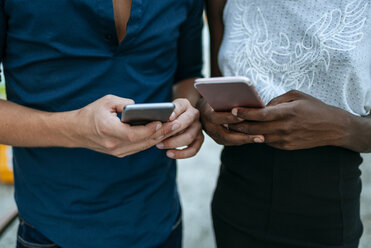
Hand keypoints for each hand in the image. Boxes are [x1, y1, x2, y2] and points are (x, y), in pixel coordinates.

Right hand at [70, 95, 174, 156]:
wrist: (75, 131)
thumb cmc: (91, 113)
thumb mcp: (106, 101)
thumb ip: (125, 103)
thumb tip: (141, 108)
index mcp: (108, 130)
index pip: (133, 134)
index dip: (149, 129)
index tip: (161, 122)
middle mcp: (113, 144)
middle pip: (141, 142)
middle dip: (160, 133)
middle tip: (174, 125)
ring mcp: (116, 151)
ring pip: (142, 146)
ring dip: (157, 138)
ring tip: (171, 129)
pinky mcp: (118, 153)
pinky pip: (138, 148)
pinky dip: (149, 141)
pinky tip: (159, 134)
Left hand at [156, 98, 203, 158]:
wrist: (180, 118)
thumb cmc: (169, 115)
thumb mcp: (166, 110)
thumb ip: (162, 114)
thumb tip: (156, 124)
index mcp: (185, 104)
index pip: (180, 106)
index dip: (175, 112)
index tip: (168, 118)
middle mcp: (194, 115)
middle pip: (185, 122)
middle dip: (170, 131)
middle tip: (157, 137)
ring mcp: (198, 127)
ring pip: (189, 137)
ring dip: (173, 143)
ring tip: (159, 145)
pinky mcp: (199, 139)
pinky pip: (193, 149)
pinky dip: (181, 154)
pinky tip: (169, 153)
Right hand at [197, 97, 263, 145]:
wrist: (202, 109)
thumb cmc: (213, 98)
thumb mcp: (216, 95)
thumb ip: (226, 97)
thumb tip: (243, 93)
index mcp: (207, 115)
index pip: (217, 118)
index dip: (231, 118)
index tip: (244, 117)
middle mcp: (209, 128)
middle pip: (226, 136)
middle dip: (244, 136)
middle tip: (260, 137)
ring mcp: (213, 136)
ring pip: (231, 141)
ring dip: (246, 140)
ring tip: (261, 138)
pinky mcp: (219, 140)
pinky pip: (232, 142)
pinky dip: (244, 140)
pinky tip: (256, 138)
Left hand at [228, 90, 353, 149]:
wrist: (333, 128)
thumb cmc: (314, 107)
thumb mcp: (297, 96)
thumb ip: (277, 100)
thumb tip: (261, 106)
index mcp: (288, 112)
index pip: (261, 114)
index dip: (245, 113)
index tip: (232, 110)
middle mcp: (285, 128)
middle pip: (255, 128)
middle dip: (238, 124)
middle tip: (225, 120)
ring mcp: (285, 139)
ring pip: (258, 137)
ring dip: (244, 133)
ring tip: (231, 127)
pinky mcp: (286, 146)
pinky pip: (267, 142)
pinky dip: (256, 137)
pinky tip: (247, 133)